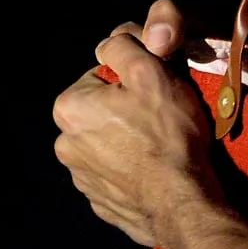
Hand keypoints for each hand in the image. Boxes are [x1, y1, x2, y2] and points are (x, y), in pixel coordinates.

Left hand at [52, 0, 214, 246]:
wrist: (182, 204)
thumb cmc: (167, 135)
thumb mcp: (150, 72)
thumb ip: (122, 47)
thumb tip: (109, 44)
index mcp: (68, 108)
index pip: (100, 78)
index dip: (131, 82)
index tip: (154, 93)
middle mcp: (64, 144)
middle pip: (101, 113)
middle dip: (126, 112)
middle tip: (161, 120)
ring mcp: (82, 179)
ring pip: (108, 145)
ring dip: (129, 143)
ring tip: (161, 148)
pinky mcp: (100, 204)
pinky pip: (117, 177)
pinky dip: (133, 172)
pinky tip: (156, 172)